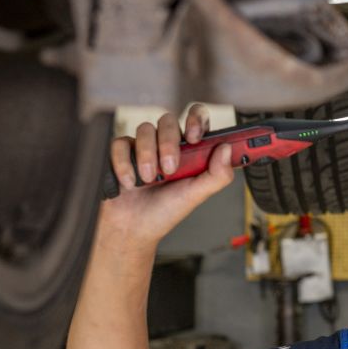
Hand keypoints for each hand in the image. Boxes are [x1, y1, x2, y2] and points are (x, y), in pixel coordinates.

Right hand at [99, 104, 235, 247]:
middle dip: (168, 143)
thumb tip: (227, 149)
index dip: (196, 120)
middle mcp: (167, 144)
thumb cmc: (165, 211)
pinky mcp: (121, 152)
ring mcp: (143, 147)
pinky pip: (120, 143)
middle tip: (169, 168)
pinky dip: (124, 163)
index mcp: (190, 150)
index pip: (196, 119)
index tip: (194, 137)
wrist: (133, 229)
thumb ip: (217, 175)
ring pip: (145, 129)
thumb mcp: (196, 196)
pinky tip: (130, 182)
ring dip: (147, 155)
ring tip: (149, 180)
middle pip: (168, 120)